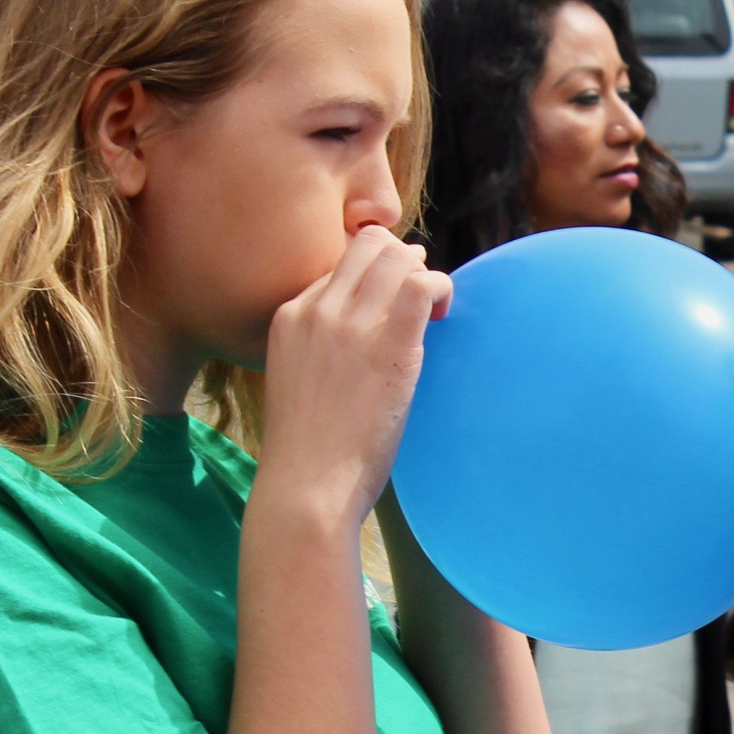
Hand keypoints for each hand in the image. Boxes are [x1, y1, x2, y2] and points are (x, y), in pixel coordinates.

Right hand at [255, 229, 450, 528]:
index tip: (391, 304)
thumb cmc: (306, 450)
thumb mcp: (297, 381)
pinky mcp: (389, 346)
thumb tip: (358, 340)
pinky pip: (422, 285)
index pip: (339, 266)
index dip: (373, 277)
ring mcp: (351, 325)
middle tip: (419, 297)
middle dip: (402, 260)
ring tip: (434, 308)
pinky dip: (441, 288)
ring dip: (424, 273)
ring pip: (397, 256)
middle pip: (369, 246)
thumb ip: (319, 349)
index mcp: (290, 316)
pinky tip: (444, 314)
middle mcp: (318, 310)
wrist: (305, 486)